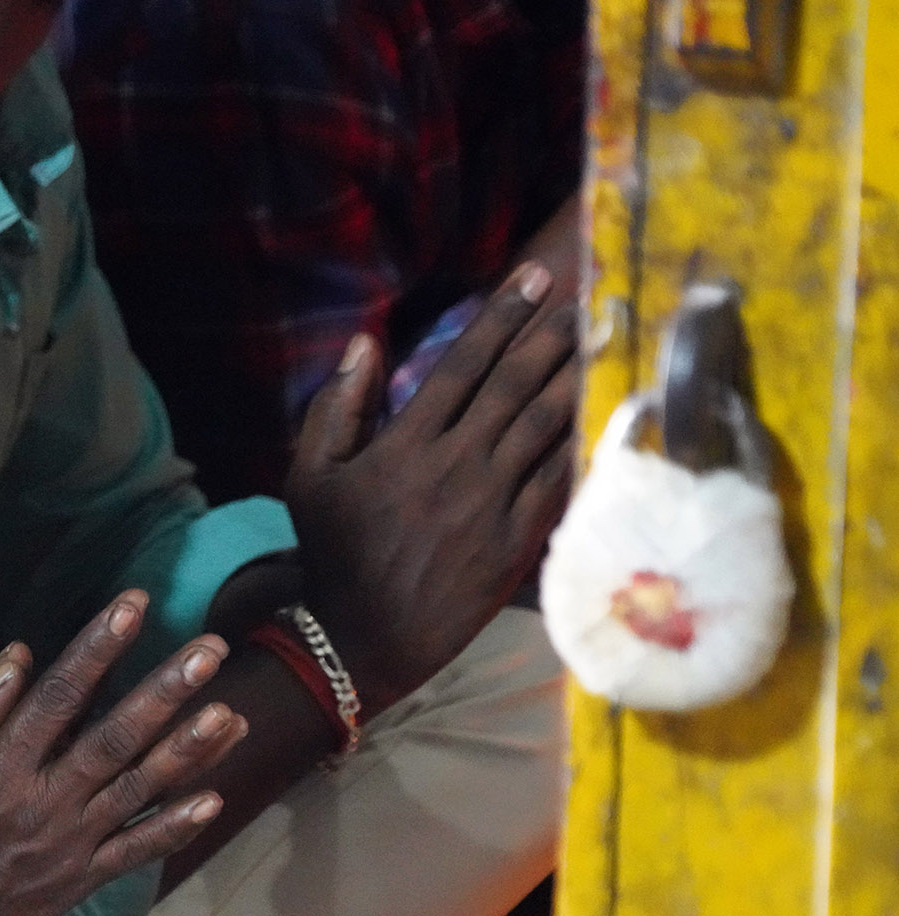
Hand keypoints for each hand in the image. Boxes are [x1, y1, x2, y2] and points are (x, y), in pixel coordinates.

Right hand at [0, 591, 247, 915]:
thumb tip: (18, 657)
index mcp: (0, 766)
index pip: (60, 694)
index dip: (99, 646)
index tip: (133, 605)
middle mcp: (44, 801)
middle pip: (115, 736)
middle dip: (165, 690)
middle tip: (210, 648)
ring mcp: (69, 844)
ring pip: (138, 790)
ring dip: (188, 751)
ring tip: (232, 714)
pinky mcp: (80, 881)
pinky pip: (135, 852)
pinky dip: (174, 828)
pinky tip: (214, 799)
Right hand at [287, 263, 580, 711]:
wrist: (365, 636)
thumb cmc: (333, 553)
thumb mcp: (308, 477)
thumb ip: (335, 407)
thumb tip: (363, 344)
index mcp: (405, 445)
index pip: (462, 365)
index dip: (500, 317)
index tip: (533, 279)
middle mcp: (456, 464)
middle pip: (515, 385)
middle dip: (552, 334)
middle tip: (588, 294)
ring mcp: (492, 502)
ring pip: (546, 424)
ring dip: (578, 376)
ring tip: (606, 339)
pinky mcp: (518, 537)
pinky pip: (559, 478)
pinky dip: (585, 441)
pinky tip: (607, 411)